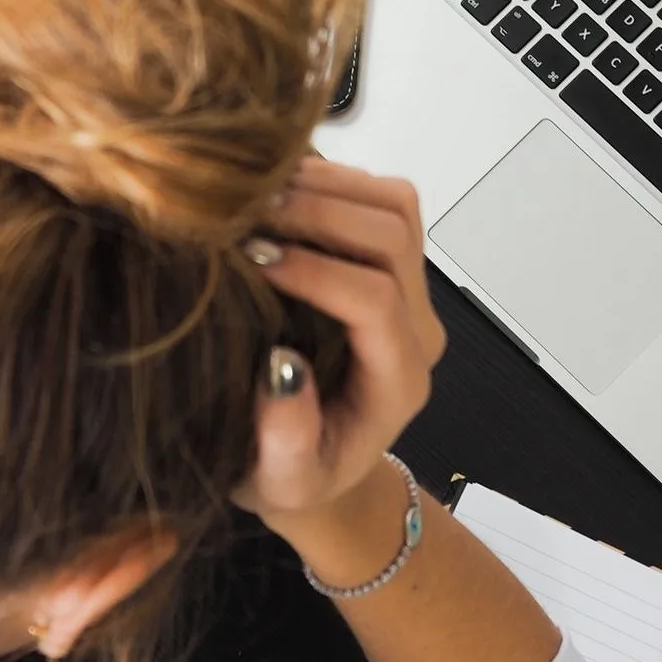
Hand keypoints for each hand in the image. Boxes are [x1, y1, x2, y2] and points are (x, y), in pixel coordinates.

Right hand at [234, 159, 446, 526]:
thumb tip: (282, 367)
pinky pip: (378, 198)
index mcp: (398, 380)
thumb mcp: (282, 481)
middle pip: (393, 237)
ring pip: (394, 205)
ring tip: (255, 195)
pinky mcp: (390, 263)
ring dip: (327, 186)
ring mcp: (409, 289)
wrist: (317, 464)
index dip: (315, 271)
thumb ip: (287, 440)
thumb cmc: (294, 476)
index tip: (251, 259)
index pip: (375, 301)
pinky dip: (329, 180)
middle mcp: (416, 328)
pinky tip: (272, 191)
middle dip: (319, 213)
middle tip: (245, 214)